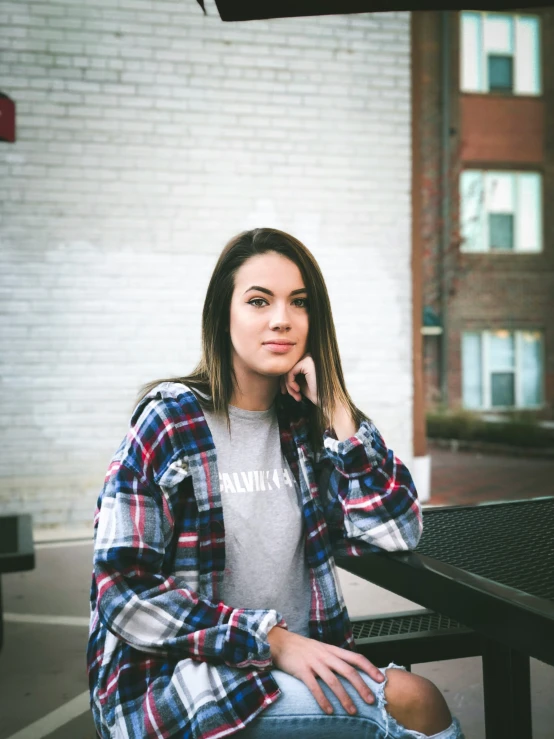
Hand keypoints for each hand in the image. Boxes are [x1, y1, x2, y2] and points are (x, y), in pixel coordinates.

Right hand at [267, 626, 383, 714]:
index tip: (381, 680)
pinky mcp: (301, 670)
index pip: (356, 657)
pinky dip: (323, 699)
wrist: (280, 641)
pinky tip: (329, 711)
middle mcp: (326, 655)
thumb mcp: (321, 649)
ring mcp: (314, 662)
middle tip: (371, 701)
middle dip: (361, 686)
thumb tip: (352, 673)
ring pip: (333, 680)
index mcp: (332, 650)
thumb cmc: (302, 648)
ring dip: (344, 697)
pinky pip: (314, 686)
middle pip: (348, 671)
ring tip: (352, 711)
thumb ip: (335, 658)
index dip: (370, 668)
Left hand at [279, 352, 318, 406]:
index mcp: (308, 360)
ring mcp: (309, 358)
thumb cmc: (316, 393)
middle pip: (288, 367)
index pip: (290, 367)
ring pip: (288, 370)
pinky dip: (290, 383)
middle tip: (287, 394)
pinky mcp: (307, 362)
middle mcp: (309, 356)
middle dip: (285, 382)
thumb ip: (291, 375)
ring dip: (288, 385)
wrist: (328, 401)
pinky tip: (297, 391)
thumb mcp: (300, 383)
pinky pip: (290, 372)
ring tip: (294, 395)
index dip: (284, 380)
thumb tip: (277, 372)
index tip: (284, 392)